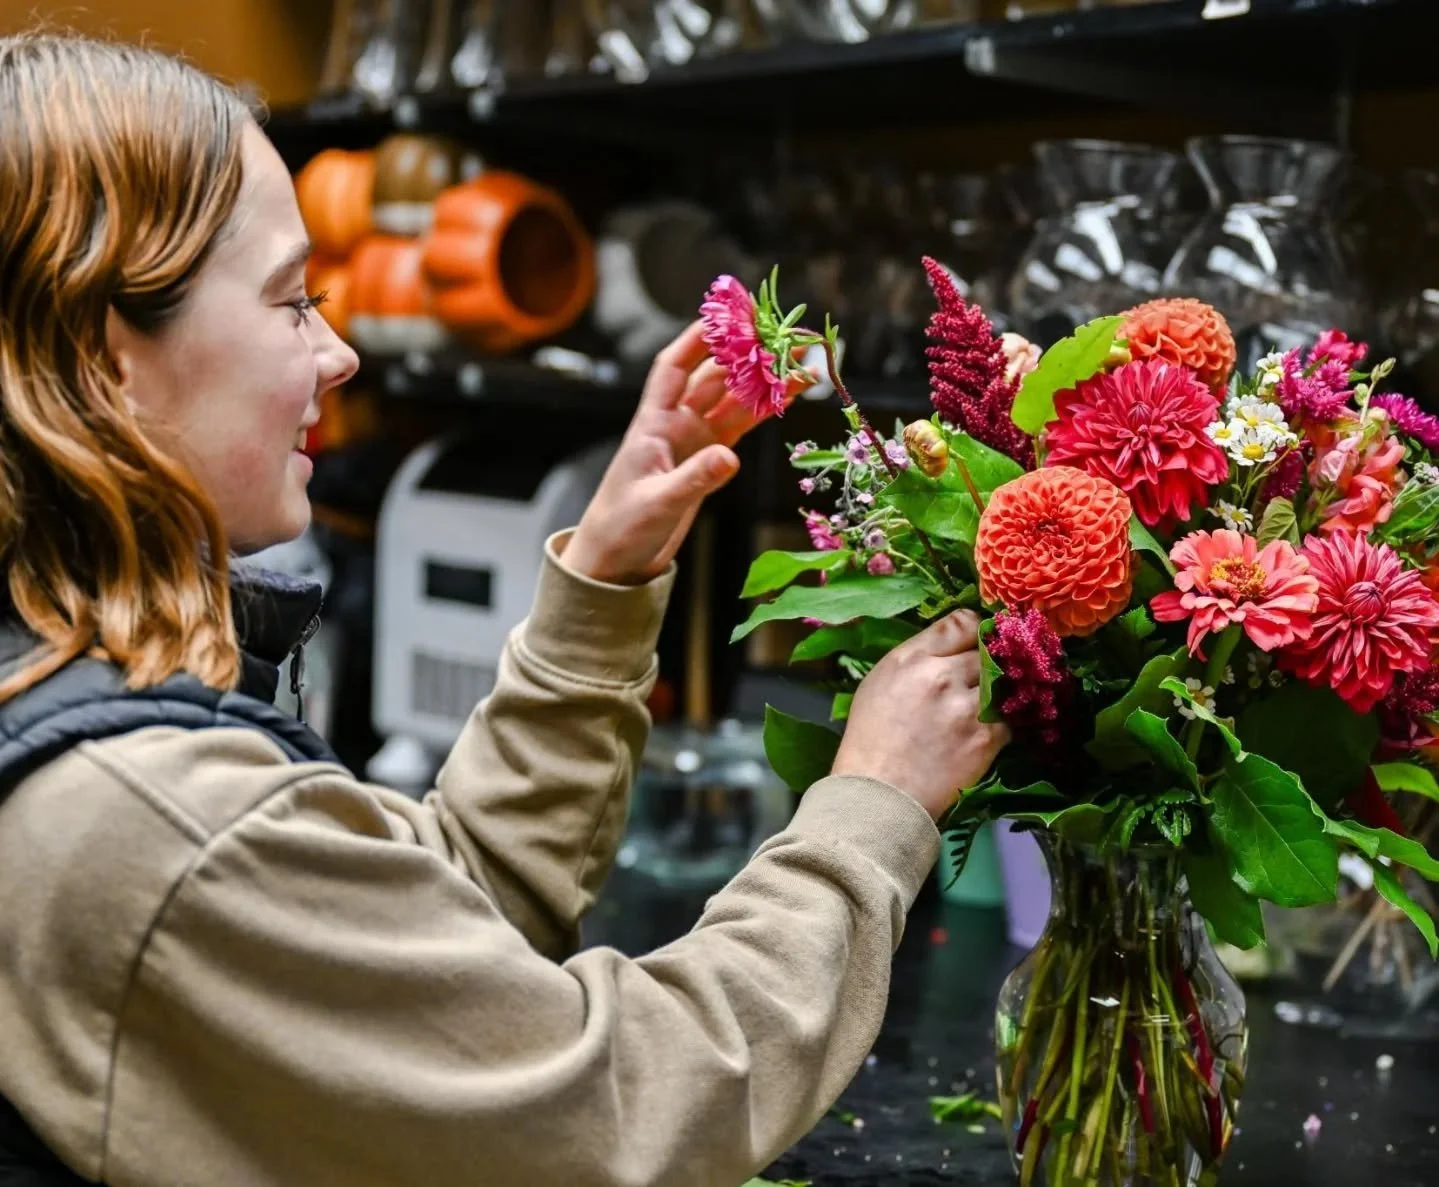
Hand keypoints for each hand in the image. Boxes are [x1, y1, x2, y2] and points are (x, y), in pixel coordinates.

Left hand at [563, 320, 807, 585]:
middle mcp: (674, 424)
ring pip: (735, 400)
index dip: (699, 337)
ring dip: (766, 381)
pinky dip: (764, 410)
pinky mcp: (707, 460)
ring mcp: (693, 441)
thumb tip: (729, 459)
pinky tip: (788, 395)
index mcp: (652, 424)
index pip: (674, 367)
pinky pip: (741, 426)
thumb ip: (694, 480)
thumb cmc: (621, 527)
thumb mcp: (657, 504)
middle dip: (749, 354)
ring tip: (803, 363)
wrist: (615, 560)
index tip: (728, 314)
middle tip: (787, 338)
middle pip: (716, 377)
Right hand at [832, 611, 1010, 820]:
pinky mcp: (986, 737)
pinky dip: (1000, 724)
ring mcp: (967, 707)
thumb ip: (915, 659)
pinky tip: (984, 733)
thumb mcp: (879, 683)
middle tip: (980, 679)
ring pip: (1002, 683)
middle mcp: (942, 675)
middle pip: (987, 651)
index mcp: (911, 658)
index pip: (961, 622)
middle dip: (986, 663)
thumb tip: (948, 648)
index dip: (975, 630)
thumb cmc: (870, 740)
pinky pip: (1008, 718)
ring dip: (998, 692)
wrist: (879, 794)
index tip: (978, 641)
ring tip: (982, 706)